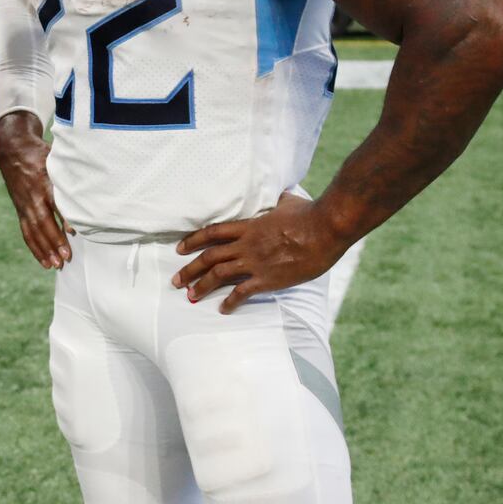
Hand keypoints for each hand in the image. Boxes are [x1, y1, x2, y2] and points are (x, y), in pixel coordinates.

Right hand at [0, 112, 73, 269]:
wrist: (12, 151)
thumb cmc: (41, 154)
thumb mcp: (56, 158)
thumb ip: (70, 173)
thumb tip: (90, 188)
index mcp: (43, 180)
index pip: (55, 202)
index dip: (64, 217)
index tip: (74, 232)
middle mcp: (33, 196)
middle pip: (43, 221)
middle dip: (54, 240)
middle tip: (67, 256)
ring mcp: (25, 205)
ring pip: (34, 231)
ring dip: (45, 249)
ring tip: (56, 264)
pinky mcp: (20, 211)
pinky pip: (26, 233)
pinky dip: (35, 248)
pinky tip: (44, 261)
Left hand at [170, 192, 348, 313]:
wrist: (326, 228)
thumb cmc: (309, 213)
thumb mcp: (287, 202)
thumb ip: (277, 202)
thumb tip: (280, 195)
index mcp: (248, 226)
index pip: (212, 233)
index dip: (193, 241)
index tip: (180, 249)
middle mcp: (246, 245)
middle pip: (209, 257)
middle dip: (189, 270)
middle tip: (176, 281)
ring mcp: (256, 262)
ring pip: (219, 275)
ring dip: (202, 287)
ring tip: (190, 296)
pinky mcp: (268, 279)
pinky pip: (242, 292)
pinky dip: (230, 302)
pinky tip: (223, 309)